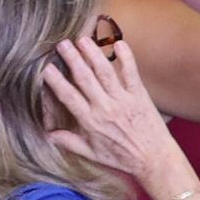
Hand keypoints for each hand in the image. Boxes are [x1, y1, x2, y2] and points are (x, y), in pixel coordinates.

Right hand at [37, 26, 193, 199]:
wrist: (154, 160)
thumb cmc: (122, 158)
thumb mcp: (92, 154)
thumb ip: (70, 142)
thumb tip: (48, 134)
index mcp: (90, 122)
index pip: (68, 97)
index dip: (56, 81)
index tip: (45, 68)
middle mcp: (105, 108)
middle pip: (84, 79)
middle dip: (72, 59)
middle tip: (62, 43)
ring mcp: (123, 100)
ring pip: (104, 72)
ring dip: (93, 54)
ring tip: (82, 39)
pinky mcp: (140, 95)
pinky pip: (131, 73)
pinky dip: (126, 58)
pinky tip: (119, 43)